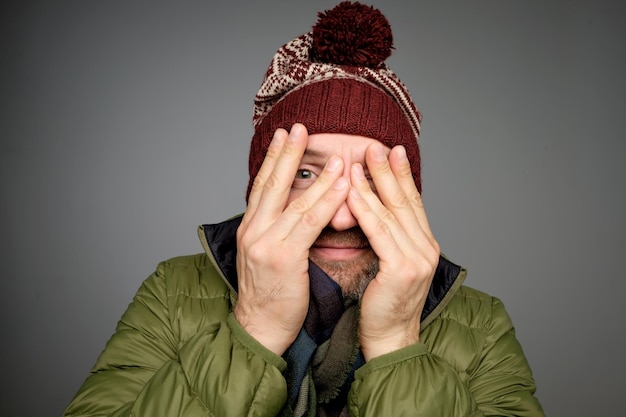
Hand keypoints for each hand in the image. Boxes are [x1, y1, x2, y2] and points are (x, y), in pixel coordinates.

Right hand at [234, 124, 349, 354]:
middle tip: (300, 127)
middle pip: (272, 184)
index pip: (261, 186)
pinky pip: (309, 222)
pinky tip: (343, 187)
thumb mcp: (267, 256)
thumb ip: (277, 230)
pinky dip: (327, 201)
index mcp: (249, 229)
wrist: (259, 328)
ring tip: (336, 156)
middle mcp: (253, 231)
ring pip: (295, 201)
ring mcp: (265, 242)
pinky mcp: (282, 257)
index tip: (284, 136)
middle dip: (288, 154)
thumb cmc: (269, 295)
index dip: (274, 159)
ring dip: (318, 176)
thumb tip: (293, 211)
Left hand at [347, 143, 439, 360]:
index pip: (412, 202)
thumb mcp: (390, 264)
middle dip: (388, 171)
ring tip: (359, 161)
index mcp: (424, 245)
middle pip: (405, 200)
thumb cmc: (384, 304)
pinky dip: (365, 209)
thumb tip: (373, 209)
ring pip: (392, 212)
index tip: (390, 151)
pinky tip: (352, 191)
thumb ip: (387, 237)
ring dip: (374, 184)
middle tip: (375, 145)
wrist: (390, 339)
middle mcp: (426, 247)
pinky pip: (379, 232)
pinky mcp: (403, 269)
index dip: (401, 175)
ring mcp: (418, 258)